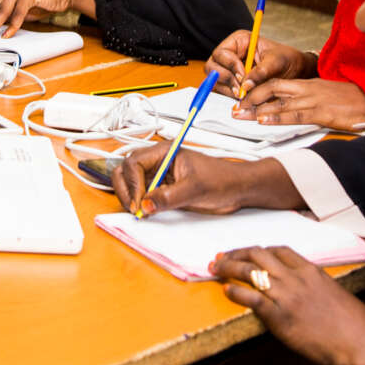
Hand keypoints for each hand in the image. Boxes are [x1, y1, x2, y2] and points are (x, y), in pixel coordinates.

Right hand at [110, 142, 301, 215]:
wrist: (238, 190)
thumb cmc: (223, 180)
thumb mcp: (196, 188)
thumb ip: (170, 196)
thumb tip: (146, 204)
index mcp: (165, 152)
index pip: (135, 162)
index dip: (133, 183)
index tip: (139, 201)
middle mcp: (158, 162)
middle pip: (126, 170)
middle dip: (125, 189)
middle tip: (135, 208)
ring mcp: (158, 176)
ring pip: (130, 182)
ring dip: (128, 196)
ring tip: (139, 210)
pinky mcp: (162, 190)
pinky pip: (141, 195)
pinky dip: (137, 203)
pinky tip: (145, 211)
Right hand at [205, 30, 310, 97]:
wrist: (296, 72)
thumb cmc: (287, 60)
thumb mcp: (277, 62)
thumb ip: (261, 72)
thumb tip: (246, 85)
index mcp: (239, 41)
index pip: (222, 52)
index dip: (230, 65)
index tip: (242, 75)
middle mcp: (231, 54)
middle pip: (213, 67)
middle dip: (225, 79)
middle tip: (240, 90)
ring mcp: (229, 70)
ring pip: (216, 81)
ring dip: (228, 90)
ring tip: (244, 96)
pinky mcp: (232, 83)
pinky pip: (222, 91)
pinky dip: (230, 96)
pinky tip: (243, 99)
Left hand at [211, 246, 364, 364]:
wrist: (357, 344)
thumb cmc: (353, 325)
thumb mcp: (335, 295)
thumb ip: (315, 288)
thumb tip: (301, 292)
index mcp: (311, 271)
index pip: (279, 250)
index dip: (258, 250)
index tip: (248, 253)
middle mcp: (296, 279)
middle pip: (258, 255)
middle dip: (236, 254)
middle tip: (222, 257)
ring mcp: (286, 296)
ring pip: (250, 272)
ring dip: (228, 267)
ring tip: (215, 268)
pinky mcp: (279, 317)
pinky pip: (251, 298)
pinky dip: (235, 292)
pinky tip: (227, 291)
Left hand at [233, 78, 364, 131]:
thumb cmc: (351, 102)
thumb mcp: (327, 96)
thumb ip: (308, 101)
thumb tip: (290, 111)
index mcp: (308, 85)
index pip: (276, 84)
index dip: (257, 91)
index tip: (242, 100)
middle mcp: (307, 89)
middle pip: (272, 88)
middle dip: (251, 98)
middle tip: (235, 108)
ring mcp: (314, 100)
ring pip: (279, 102)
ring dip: (257, 109)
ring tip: (240, 115)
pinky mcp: (322, 112)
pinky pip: (295, 114)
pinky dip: (277, 118)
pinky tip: (264, 121)